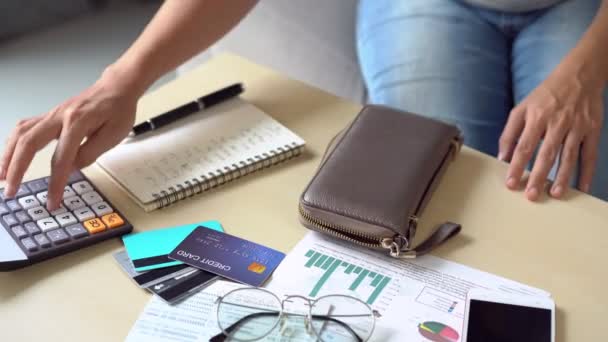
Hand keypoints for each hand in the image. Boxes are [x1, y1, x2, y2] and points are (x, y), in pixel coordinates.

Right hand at [0, 67, 141, 209]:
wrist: (116, 88)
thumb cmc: (118, 110)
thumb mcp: (113, 135)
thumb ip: (90, 153)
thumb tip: (70, 169)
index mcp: (77, 122)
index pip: (62, 158)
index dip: (56, 182)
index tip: (52, 201)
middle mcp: (59, 116)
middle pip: (29, 143)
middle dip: (17, 169)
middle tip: (11, 190)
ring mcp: (52, 114)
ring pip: (20, 134)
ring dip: (8, 156)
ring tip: (2, 176)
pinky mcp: (49, 116)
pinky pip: (24, 129)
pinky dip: (13, 144)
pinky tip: (9, 157)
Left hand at [498, 59, 604, 200]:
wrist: (579, 75)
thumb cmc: (545, 96)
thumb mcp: (522, 108)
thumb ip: (510, 133)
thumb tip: (501, 158)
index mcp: (536, 117)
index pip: (524, 146)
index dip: (516, 166)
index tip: (511, 183)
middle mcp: (557, 123)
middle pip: (546, 153)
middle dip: (538, 176)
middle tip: (531, 195)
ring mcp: (576, 127)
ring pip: (569, 155)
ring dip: (563, 177)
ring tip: (556, 194)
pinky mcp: (592, 130)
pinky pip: (590, 154)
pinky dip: (588, 172)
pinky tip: (583, 188)